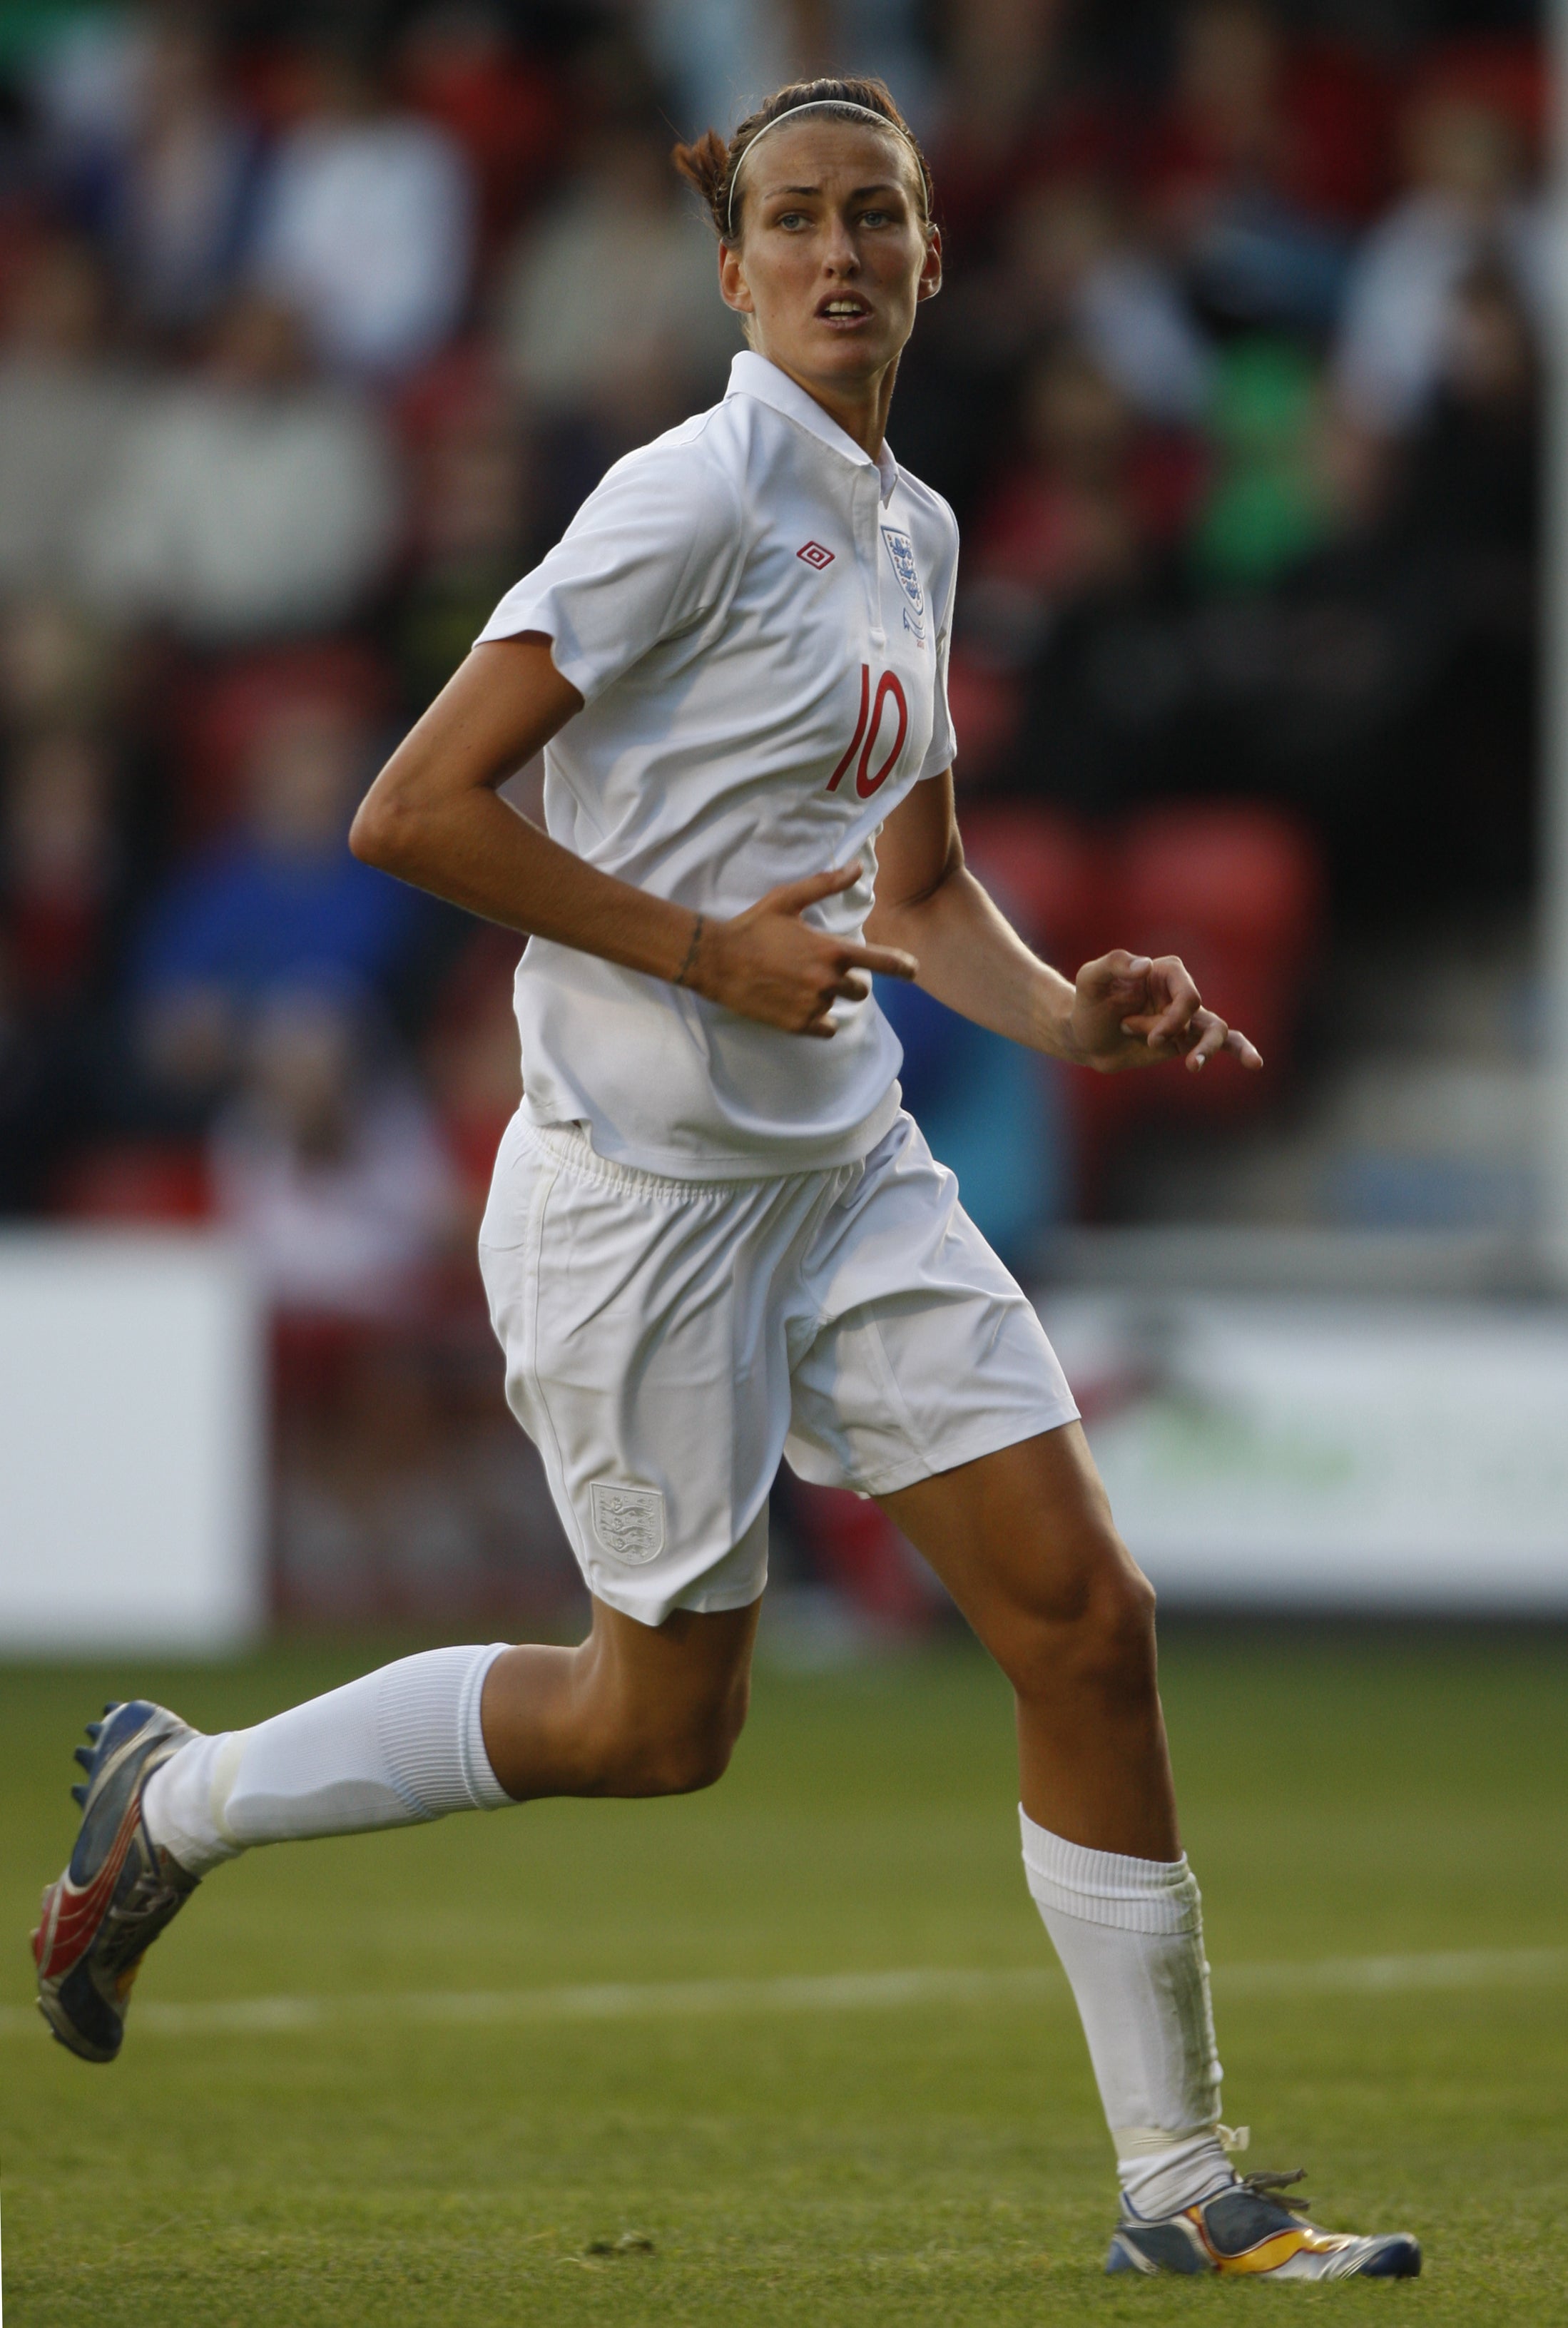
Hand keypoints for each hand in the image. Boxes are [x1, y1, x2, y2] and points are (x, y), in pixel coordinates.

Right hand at [690, 866, 917, 1037]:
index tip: (913, 970)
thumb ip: (826, 884)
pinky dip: (819, 1020)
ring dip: (829, 997)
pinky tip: (801, 1005)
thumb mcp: (788, 899)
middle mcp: (828, 981)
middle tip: (824, 971)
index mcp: (831, 950)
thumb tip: (857, 867)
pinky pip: (825, 1028)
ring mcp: (814, 1005)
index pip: (883, 963)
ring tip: (803, 984)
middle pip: (861, 990)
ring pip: (840, 1007)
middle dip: (850, 981)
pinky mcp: (798, 1024)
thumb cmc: (753, 927)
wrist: (716, 960)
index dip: (903, 967)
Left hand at [1065, 950, 1263, 1075]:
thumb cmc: (1088, 1004)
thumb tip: (1145, 966)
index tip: (1149, 1035)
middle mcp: (1180, 992)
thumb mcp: (1091, 979)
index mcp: (1164, 971)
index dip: (1173, 1017)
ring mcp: (1186, 1018)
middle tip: (1148, 1042)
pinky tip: (1255, 1063)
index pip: (1187, 993)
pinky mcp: (1186, 1041)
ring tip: (1192, 1066)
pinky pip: (1222, 1043)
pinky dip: (1241, 1050)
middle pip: (1197, 1012)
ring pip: (1216, 1029)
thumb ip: (1114, 963)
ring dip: (1205, 1049)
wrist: (1085, 1038)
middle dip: (1172, 1030)